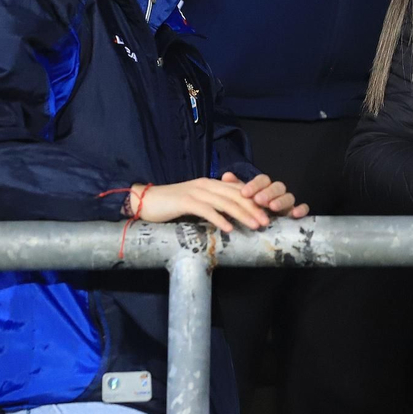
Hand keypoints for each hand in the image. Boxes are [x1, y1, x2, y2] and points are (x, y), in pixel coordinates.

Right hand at [135, 177, 272, 231]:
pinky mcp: (185, 201)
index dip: (253, 201)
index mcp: (209, 184)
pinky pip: (207, 210)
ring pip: (225, 202)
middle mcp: (205, 185)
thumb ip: (211, 204)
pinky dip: (220, 219)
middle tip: (267, 221)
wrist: (146, 200)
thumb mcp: (195, 202)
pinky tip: (229, 229)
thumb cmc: (170, 204)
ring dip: (242, 214)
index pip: (237, 191)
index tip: (266, 213)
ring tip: (254, 225)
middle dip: (253, 208)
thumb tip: (229, 216)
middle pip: (235, 195)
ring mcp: (196, 192)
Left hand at [220, 171, 308, 218]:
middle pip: (277, 186)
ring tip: (272, 207)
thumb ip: (235, 187)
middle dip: (268, 192)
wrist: (260, 224)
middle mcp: (277, 193)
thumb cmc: (250, 209)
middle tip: (258, 200)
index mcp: (265, 187)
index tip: (244, 193)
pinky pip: (304, 208)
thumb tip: (226, 176)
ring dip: (281, 201)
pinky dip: (301, 209)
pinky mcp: (297, 213)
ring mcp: (288, 203)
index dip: (254, 185)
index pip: (263, 180)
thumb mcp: (241, 199)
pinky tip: (294, 214)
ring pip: (289, 196)